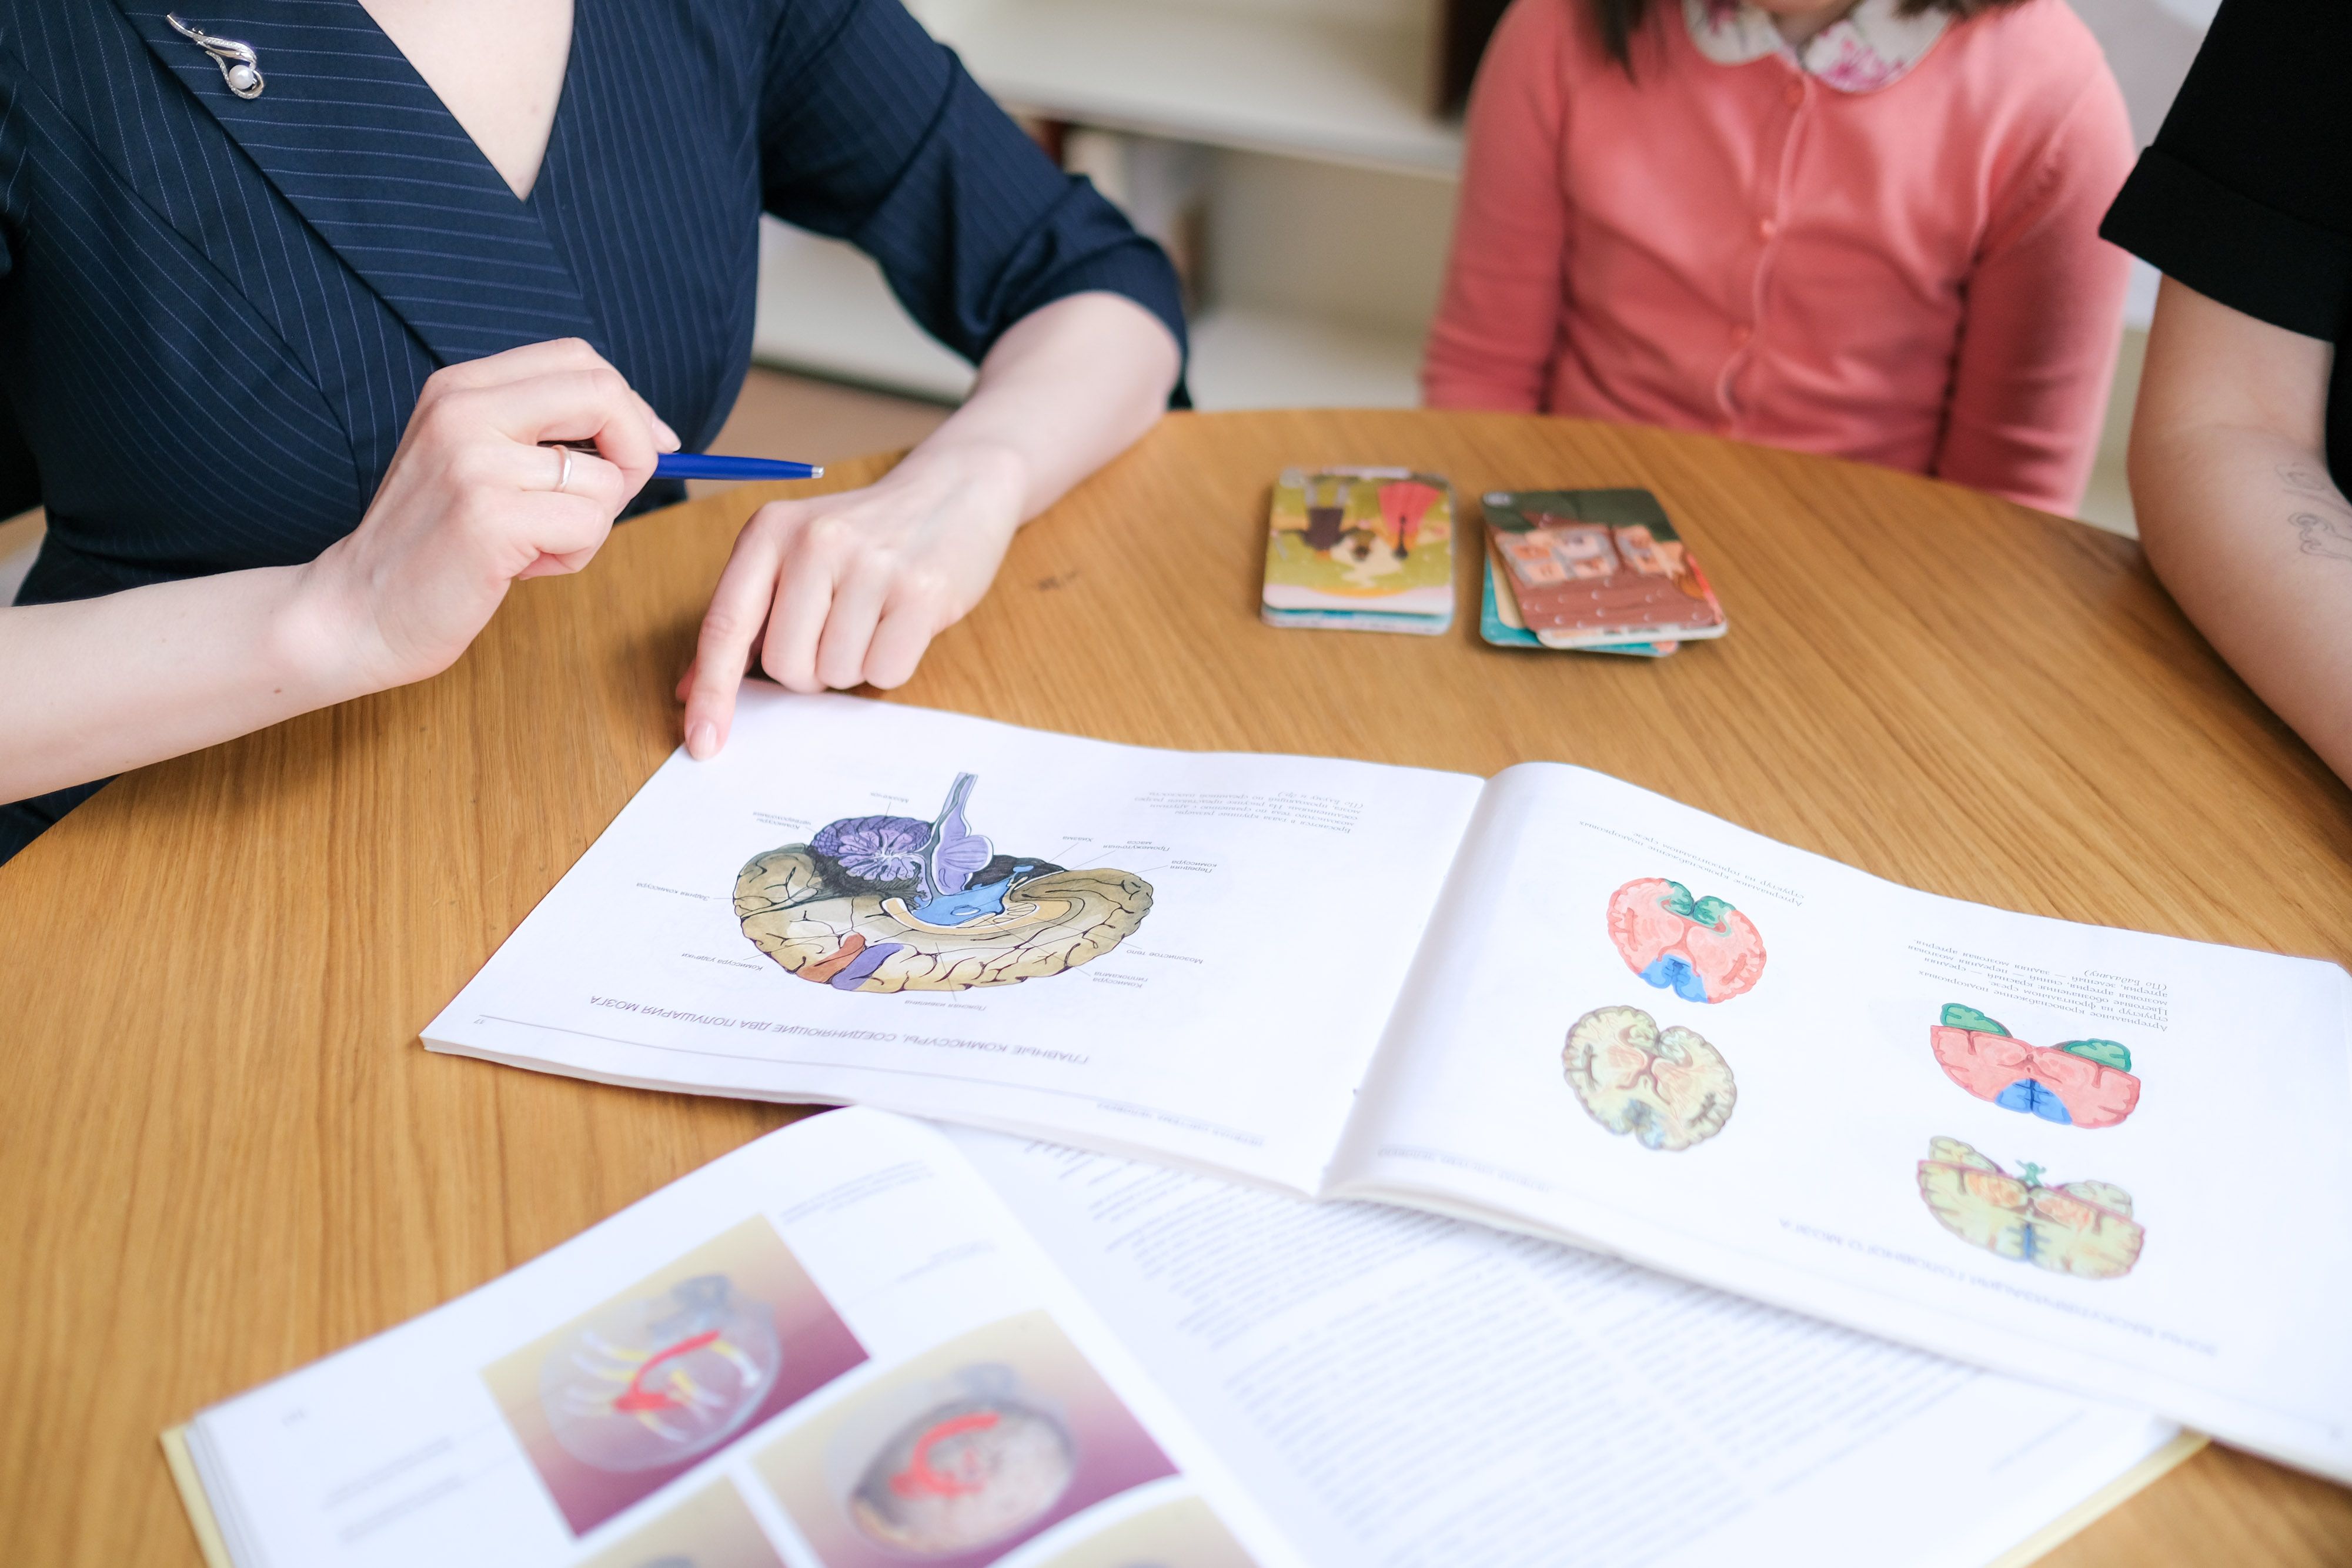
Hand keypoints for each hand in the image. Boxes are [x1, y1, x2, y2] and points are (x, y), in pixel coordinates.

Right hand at [296, 339, 677, 692]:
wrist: (357, 610)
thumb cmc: (434, 544)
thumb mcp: (476, 461)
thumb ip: (542, 433)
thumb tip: (651, 433)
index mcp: (461, 387)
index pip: (579, 359)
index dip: (628, 405)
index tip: (644, 449)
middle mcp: (464, 410)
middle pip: (604, 395)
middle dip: (634, 452)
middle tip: (608, 499)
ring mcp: (474, 463)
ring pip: (606, 478)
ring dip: (593, 524)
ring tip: (535, 545)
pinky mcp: (489, 520)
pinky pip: (590, 526)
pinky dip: (575, 556)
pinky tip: (524, 568)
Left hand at [676, 443, 1025, 754]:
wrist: (953, 490)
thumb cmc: (865, 535)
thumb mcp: (792, 555)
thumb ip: (744, 619)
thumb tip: (691, 689)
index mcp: (770, 531)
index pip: (726, 626)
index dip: (712, 692)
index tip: (703, 743)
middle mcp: (816, 542)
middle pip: (786, 665)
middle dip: (809, 669)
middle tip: (836, 630)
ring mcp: (871, 565)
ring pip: (836, 673)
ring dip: (853, 664)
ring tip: (873, 617)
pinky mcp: (920, 592)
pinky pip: (885, 672)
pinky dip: (891, 663)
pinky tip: (901, 622)